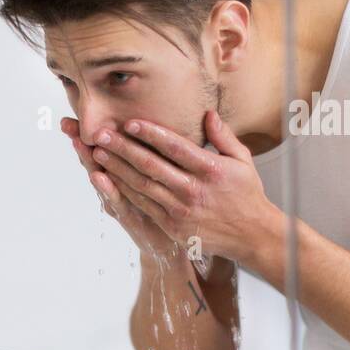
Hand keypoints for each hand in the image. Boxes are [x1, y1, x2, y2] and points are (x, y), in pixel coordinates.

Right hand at [62, 116, 179, 261]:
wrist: (174, 247)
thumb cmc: (172, 210)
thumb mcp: (165, 178)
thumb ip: (158, 154)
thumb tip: (160, 126)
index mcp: (127, 174)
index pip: (108, 149)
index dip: (93, 132)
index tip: (76, 114)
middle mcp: (119, 188)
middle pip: (98, 161)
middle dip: (82, 142)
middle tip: (66, 123)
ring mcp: (122, 204)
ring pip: (103, 179)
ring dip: (90, 161)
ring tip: (78, 142)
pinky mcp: (131, 221)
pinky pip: (118, 202)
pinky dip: (107, 190)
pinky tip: (98, 175)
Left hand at [89, 110, 281, 264]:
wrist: (251, 235)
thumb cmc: (246, 195)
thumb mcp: (242, 161)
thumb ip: (224, 137)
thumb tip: (208, 114)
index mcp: (210, 169)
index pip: (175, 147)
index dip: (150, 134)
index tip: (130, 122)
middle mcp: (193, 189)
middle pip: (151, 165)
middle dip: (122, 148)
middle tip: (100, 134)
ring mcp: (180, 210)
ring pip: (142, 185)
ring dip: (116, 168)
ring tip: (97, 153)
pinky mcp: (172, 225)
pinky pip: (143, 204)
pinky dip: (124, 191)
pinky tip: (108, 179)